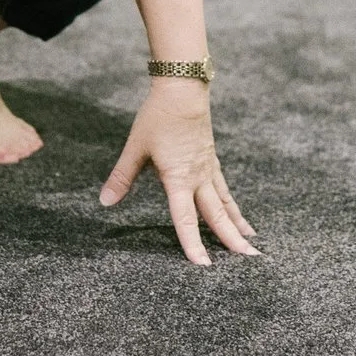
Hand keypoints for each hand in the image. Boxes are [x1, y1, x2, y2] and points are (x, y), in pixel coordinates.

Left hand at [100, 79, 259, 264]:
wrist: (183, 89)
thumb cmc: (158, 117)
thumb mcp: (136, 148)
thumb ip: (122, 177)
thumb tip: (105, 202)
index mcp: (178, 178)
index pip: (186, 218)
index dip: (192, 244)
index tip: (204, 266)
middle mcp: (198, 178)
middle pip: (217, 215)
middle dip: (231, 241)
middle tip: (250, 261)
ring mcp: (208, 169)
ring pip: (226, 204)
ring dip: (237, 226)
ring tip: (251, 245)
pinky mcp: (211, 161)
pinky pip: (225, 191)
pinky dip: (233, 207)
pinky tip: (240, 217)